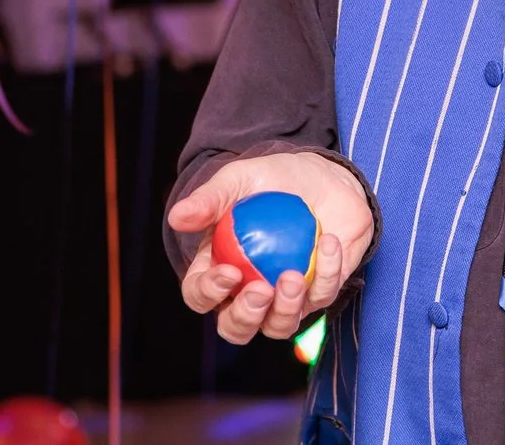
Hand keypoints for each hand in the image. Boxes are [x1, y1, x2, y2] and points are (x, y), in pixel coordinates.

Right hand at [167, 152, 373, 343]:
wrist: (322, 176)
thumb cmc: (272, 181)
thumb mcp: (238, 180)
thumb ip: (209, 199)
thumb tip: (176, 217)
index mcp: (219, 269)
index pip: (200, 295)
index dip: (208, 292)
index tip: (229, 272)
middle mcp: (249, 291)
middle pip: (236, 328)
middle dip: (245, 317)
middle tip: (261, 290)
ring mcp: (285, 297)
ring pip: (279, 327)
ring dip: (285, 309)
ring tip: (293, 276)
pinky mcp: (320, 291)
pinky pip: (323, 296)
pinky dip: (328, 273)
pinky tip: (328, 243)